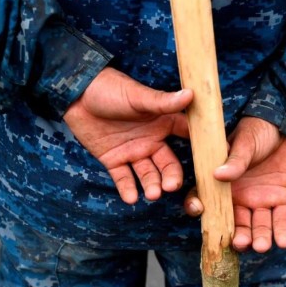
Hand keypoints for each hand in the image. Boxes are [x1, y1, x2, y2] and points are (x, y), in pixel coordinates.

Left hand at [63, 67, 192, 203]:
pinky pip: (123, 178)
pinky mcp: (113, 160)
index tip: (209, 161)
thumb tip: (190, 95)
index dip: (197, 148)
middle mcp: (151, 140)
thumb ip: (163, 102)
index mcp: (162, 123)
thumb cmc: (110, 88)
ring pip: (147, 174)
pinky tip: (131, 198)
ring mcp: (133, 151)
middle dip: (171, 177)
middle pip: (167, 164)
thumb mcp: (138, 96)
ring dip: (152, 185)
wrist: (75, 94)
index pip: (185, 137)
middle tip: (171, 186)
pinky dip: (128, 189)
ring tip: (153, 194)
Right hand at [184, 117, 285, 252]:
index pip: (207, 200)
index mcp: (223, 182)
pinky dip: (282, 231)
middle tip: (240, 243)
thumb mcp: (245, 142)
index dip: (200, 208)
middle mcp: (239, 196)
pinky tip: (282, 242)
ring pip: (257, 225)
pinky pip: (281, 219)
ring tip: (261, 245)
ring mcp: (260, 199)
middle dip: (237, 235)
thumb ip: (234, 161)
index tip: (200, 211)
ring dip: (259, 237)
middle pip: (234, 222)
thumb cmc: (259, 130)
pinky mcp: (282, 199)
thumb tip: (217, 174)